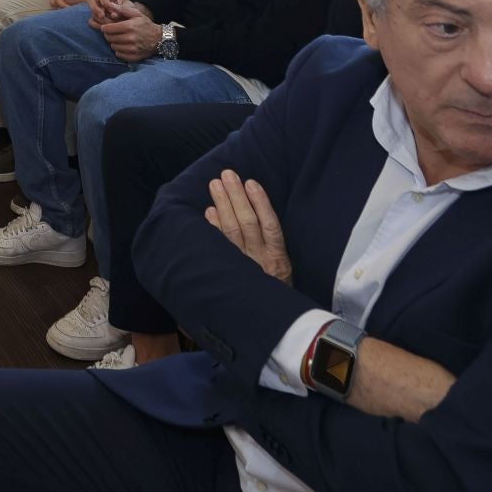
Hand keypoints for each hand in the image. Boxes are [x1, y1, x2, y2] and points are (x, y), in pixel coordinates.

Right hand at [87, 0, 143, 24]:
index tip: (108, 7)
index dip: (104, 0)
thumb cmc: (132, 11)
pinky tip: (102, 27)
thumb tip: (112, 14)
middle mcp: (102, 1)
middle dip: (96, 9)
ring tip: (108, 23)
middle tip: (102, 16)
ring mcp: (98, 10)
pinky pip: (92, 21)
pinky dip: (96, 24)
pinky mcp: (97, 20)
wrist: (133, 22)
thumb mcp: (129, 8)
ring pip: (92, 12)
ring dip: (99, 18)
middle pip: (92, 1)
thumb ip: (120, 9)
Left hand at [99, 13, 160, 60]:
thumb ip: (123, 10)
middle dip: (108, 35)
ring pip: (113, 46)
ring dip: (114, 42)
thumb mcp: (137, 14)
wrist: (160, 38)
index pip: (109, 28)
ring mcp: (132, 48)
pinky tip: (123, 46)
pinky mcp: (133, 56)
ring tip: (119, 39)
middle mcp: (130, 38)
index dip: (105, 28)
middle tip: (112, 33)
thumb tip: (111, 6)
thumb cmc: (146, 25)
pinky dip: (119, 50)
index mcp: (129, 26)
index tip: (105, 27)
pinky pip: (119, 54)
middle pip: (109, 38)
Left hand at [205, 169, 291, 284]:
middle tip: (227, 175)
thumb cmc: (273, 288)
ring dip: (223, 206)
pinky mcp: (230, 272)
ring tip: (216, 185)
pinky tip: (209, 212)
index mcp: (278, 257)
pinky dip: (214, 228)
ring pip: (233, 232)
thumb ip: (272, 243)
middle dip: (236, 197)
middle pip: (248, 223)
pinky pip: (221, 247)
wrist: (267, 316)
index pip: (271, 224)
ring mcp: (244, 266)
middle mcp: (261, 261)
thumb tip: (255, 206)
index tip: (251, 183)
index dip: (261, 202)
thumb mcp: (282, 269)